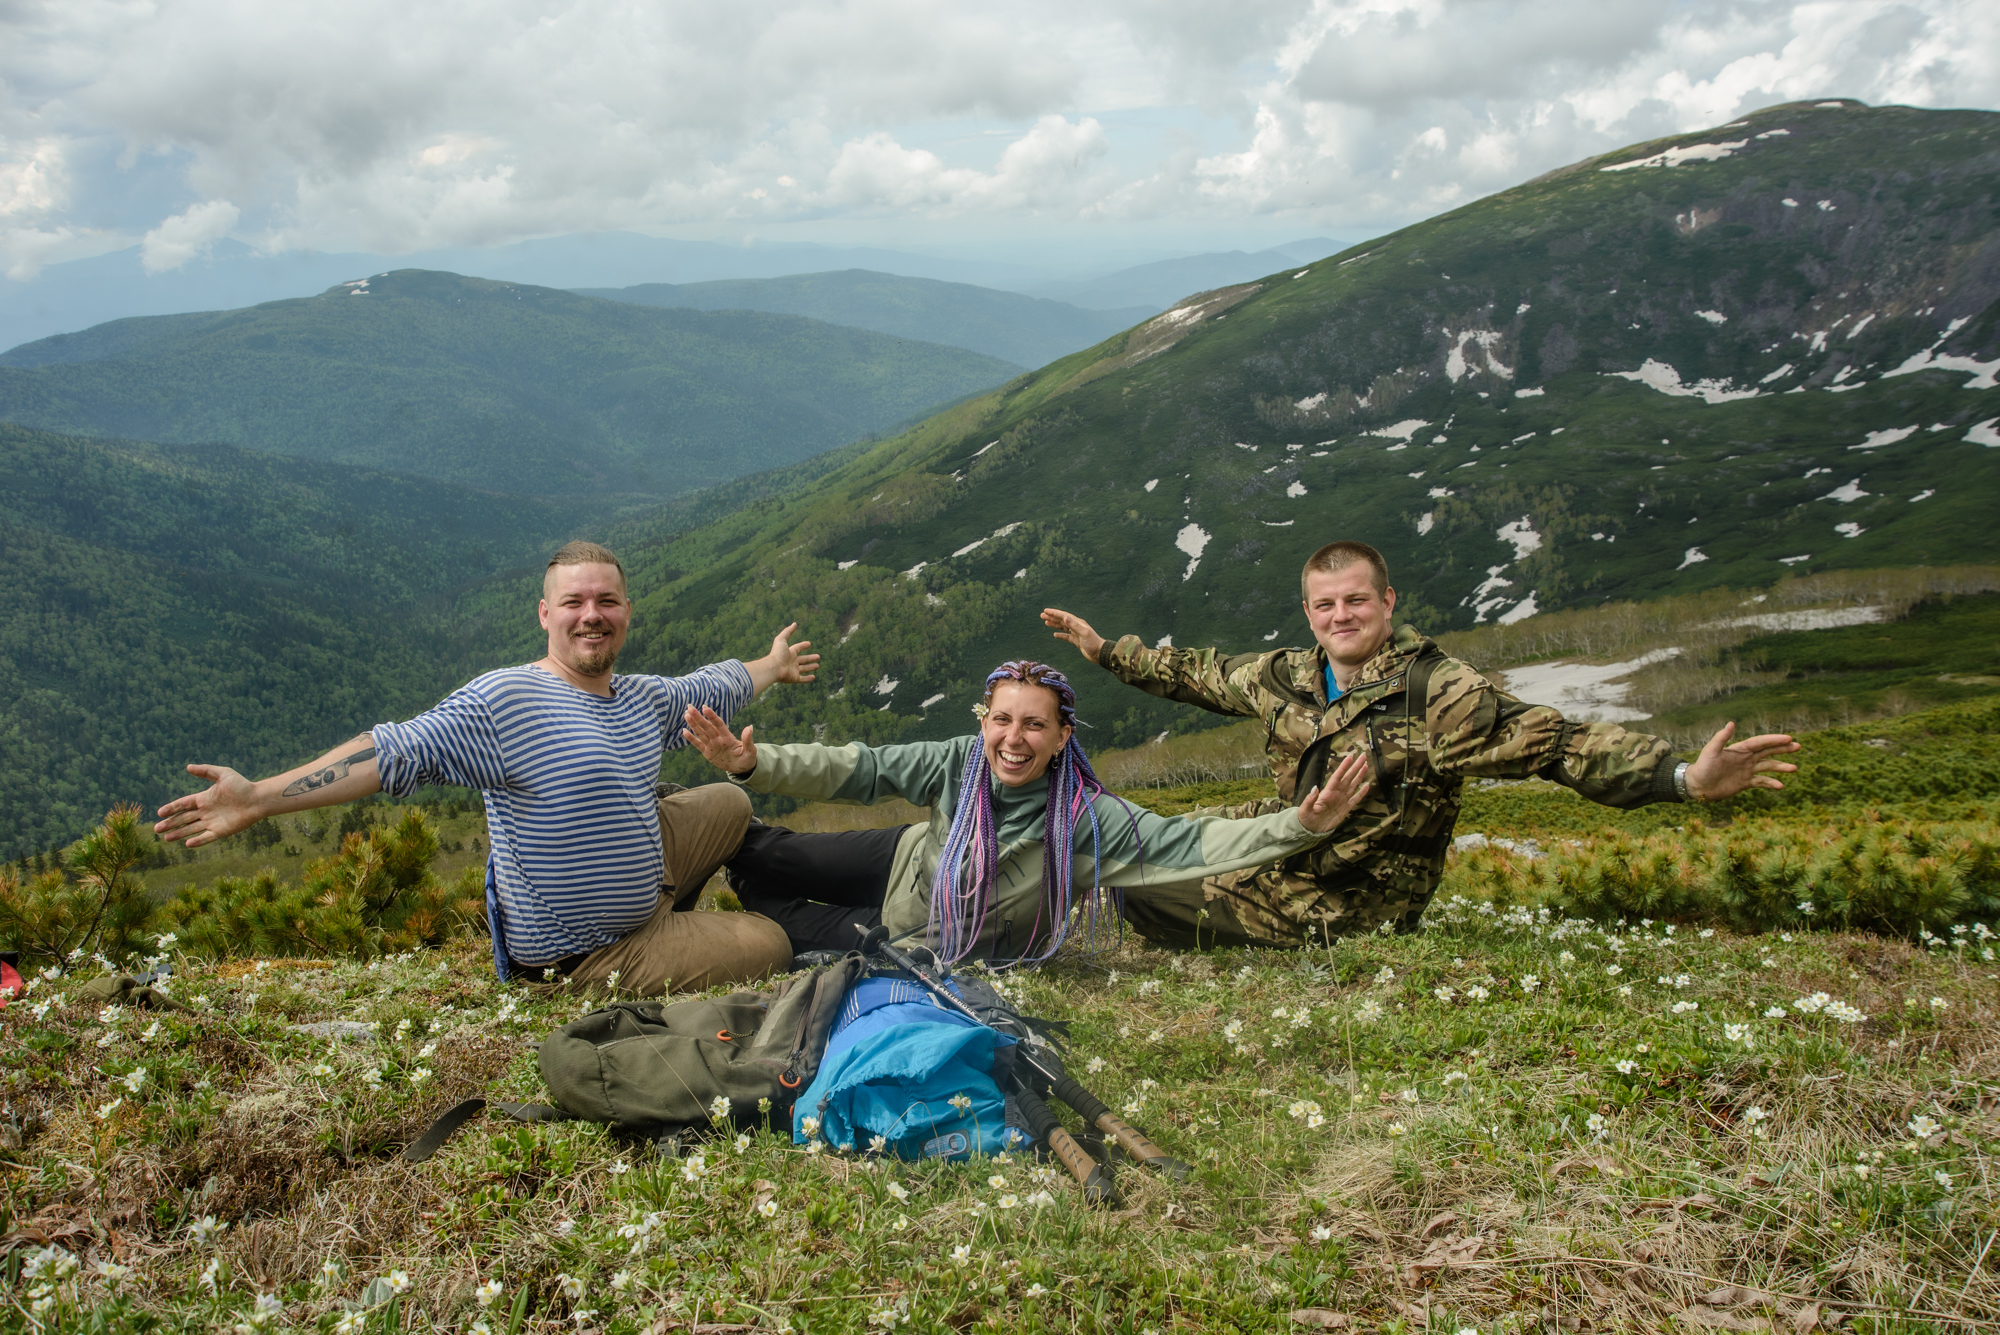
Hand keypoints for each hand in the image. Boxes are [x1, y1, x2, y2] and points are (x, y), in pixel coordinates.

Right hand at [154, 764, 263, 847]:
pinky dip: (197, 841)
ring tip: (165, 838)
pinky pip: (206, 837)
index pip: (183, 804)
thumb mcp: (223, 774)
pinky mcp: (221, 831)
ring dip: (179, 834)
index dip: (171, 808)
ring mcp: (213, 822)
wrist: (258, 799)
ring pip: (191, 829)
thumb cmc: (242, 786)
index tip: (159, 812)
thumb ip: (206, 771)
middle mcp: (206, 811)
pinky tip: (187, 844)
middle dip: (170, 824)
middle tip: (156, 829)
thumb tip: (188, 767)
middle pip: (184, 818)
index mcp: (204, 798)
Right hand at [684, 706, 757, 774]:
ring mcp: (712, 745)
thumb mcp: (750, 751)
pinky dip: (691, 738)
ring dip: (693, 724)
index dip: (712, 716)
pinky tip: (684, 731)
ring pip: (701, 733)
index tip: (704, 708)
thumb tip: (750, 727)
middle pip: (707, 726)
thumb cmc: (747, 758)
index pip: (718, 724)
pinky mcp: (708, 753)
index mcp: (728, 737)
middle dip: (698, 717)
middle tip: (689, 707)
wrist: (741, 768)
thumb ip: (747, 740)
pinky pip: (698, 745)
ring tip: (686, 715)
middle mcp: (718, 739)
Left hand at [746, 622, 818, 696]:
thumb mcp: (781, 639)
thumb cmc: (777, 653)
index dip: (803, 645)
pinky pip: (802, 679)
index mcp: (789, 653)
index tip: (809, 644)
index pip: (797, 648)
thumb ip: (787, 631)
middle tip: (818, 656)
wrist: (774, 667)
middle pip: (802, 659)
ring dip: (810, 667)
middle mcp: (791, 662)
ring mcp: (793, 670)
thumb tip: (794, 623)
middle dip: (810, 658)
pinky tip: (814, 677)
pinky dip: (808, 679)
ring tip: (818, 666)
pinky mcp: (794, 678)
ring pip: (804, 669)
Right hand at [1040, 607, 1105, 662]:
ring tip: (1046, 622)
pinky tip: (1055, 635)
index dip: (1054, 613)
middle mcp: (1076, 626)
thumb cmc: (1093, 643)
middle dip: (1052, 617)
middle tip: (1042, 615)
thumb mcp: (1084, 633)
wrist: (1099, 653)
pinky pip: (1066, 636)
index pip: (1064, 616)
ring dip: (1054, 624)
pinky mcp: (1076, 641)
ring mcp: (1076, 634)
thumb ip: (1074, 626)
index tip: (1046, 611)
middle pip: (1062, 620)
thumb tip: (1065, 617)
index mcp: (1078, 623)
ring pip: (1063, 627)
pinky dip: (1060, 635)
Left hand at [1295, 752, 1371, 834]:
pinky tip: (1367, 785)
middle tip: (1363, 756)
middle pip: (1348, 777)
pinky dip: (1361, 792)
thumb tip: (1315, 788)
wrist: (1311, 830)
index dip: (1344, 767)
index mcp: (1327, 792)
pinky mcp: (1346, 809)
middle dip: (1355, 767)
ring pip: (1353, 785)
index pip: (1338, 776)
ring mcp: (1342, 800)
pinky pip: (1355, 799)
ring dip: (1359, 775)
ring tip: (1366, 765)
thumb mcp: (1305, 809)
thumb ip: (1310, 799)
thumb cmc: (1306, 819)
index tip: (1350, 757)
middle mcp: (1336, 793)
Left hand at [1685, 722, 1799, 800]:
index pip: (1760, 742)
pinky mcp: (1745, 782)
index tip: (1788, 738)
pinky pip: (1761, 782)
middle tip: (1798, 746)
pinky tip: (1780, 785)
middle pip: (1768, 751)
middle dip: (1783, 749)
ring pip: (1768, 766)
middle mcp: (1745, 758)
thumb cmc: (1702, 767)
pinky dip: (1771, 783)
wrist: (1697, 785)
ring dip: (1781, 767)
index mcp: (1739, 749)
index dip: (1774, 740)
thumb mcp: (1711, 751)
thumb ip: (1721, 738)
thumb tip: (1731, 723)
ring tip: (1794, 768)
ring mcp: (1746, 770)